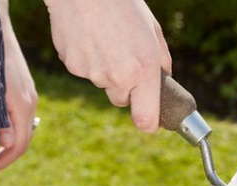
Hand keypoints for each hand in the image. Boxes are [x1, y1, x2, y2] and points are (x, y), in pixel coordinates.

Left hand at [0, 0, 38, 170]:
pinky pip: (21, 117)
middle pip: (24, 139)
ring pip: (24, 128)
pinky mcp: (25, 90)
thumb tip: (5, 141)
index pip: (20, 145)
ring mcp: (30, 96)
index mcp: (22, 106)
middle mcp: (30, 103)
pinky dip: (10, 128)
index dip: (5, 161)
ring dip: (8, 142)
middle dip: (7, 155)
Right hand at [45, 0, 172, 132]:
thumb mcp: (153, 31)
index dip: (148, 124)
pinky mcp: (72, 65)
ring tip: (105, 39)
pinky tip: (89, 36)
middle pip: (121, 100)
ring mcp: (92, 73)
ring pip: (102, 83)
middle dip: (125, 87)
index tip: (150, 122)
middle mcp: (118, 77)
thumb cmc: (124, 5)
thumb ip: (161, 62)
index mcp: (144, 70)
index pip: (146, 119)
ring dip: (105, 69)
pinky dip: (86, 58)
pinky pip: (83, 70)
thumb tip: (164, 82)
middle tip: (124, 58)